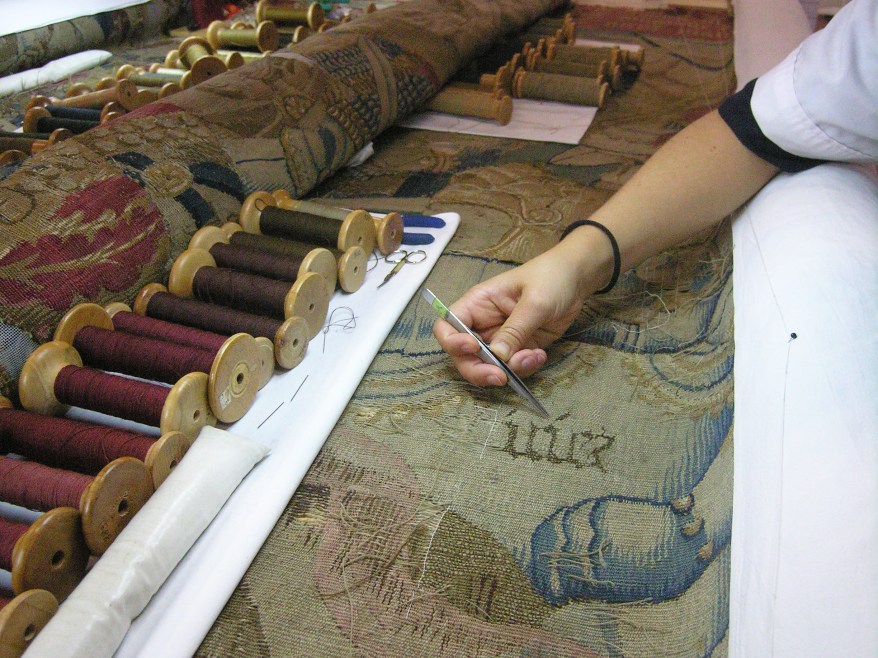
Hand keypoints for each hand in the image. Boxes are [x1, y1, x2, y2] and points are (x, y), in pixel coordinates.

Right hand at [432, 239, 592, 385]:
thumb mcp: (534, 302)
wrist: (577, 279)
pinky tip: (540, 355)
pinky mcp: (518, 349)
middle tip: (500, 377)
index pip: (447, 327)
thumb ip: (515, 330)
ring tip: (533, 357)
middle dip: (479, 370)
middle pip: (463, 356)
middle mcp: (483, 324)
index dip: (452, 342)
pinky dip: (525, 368)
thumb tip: (497, 357)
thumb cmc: (551, 278)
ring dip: (509, 370)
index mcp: (477, 304)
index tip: (472, 348)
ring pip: (488, 367)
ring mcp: (500, 339)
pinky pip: (513, 368)